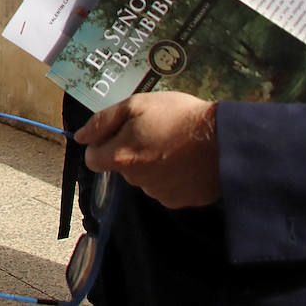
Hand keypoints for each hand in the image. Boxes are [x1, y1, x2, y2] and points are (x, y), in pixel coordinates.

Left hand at [74, 92, 220, 208]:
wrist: (225, 139)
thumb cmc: (178, 116)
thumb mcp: (136, 105)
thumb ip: (102, 121)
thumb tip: (80, 137)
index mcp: (121, 158)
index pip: (93, 159)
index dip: (102, 144)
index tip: (121, 132)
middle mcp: (136, 181)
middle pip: (120, 167)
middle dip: (130, 151)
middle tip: (154, 132)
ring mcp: (159, 194)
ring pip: (144, 178)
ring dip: (152, 164)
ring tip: (175, 144)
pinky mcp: (181, 201)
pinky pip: (166, 188)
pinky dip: (171, 176)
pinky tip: (186, 160)